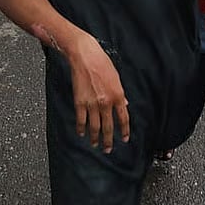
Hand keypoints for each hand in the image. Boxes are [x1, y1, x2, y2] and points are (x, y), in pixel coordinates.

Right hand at [63, 35, 129, 153]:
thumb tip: (124, 105)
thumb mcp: (116, 77)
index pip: (123, 118)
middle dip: (109, 140)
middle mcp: (106, 102)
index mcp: (117, 95)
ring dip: (95, 138)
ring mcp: (92, 103)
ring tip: (95, 144)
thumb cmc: (101, 62)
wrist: (84, 56)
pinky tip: (82, 133)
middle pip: (109, 127)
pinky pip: (81, 120)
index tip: (124, 138)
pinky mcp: (80, 102)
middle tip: (108, 149)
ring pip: (95, 127)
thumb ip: (120, 94)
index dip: (124, 131)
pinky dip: (81, 128)